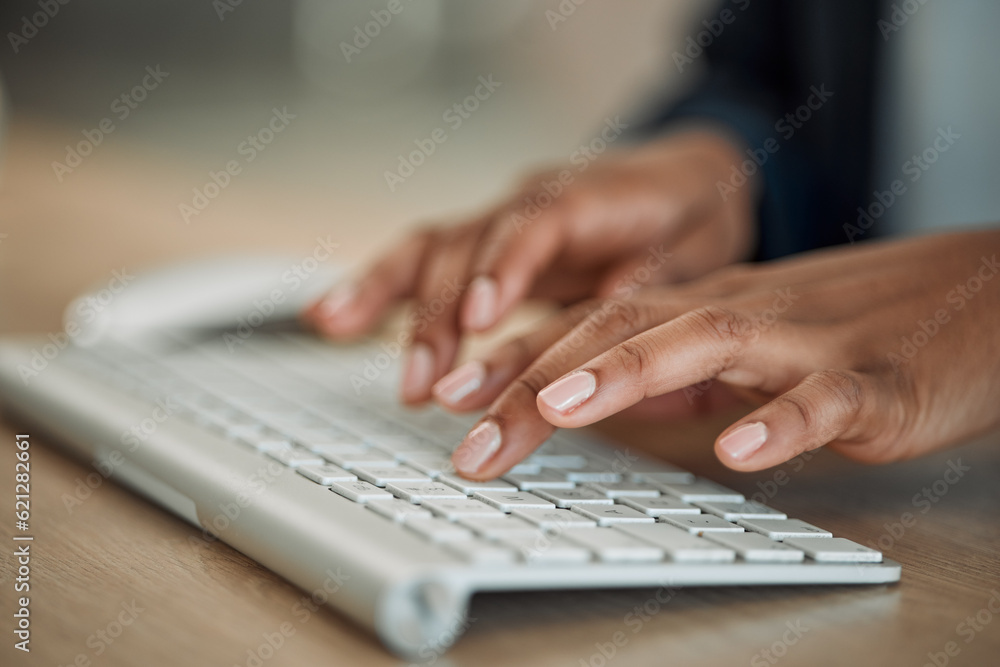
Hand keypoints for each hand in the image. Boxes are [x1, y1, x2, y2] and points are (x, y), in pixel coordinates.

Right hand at [303, 129, 757, 403]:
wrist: (684, 178)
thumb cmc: (689, 215)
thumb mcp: (697, 246)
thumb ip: (652, 273)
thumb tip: (611, 305)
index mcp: (588, 197)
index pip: (535, 223)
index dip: (503, 266)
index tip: (480, 316)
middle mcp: (532, 201)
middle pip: (467, 242)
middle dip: (437, 310)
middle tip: (422, 379)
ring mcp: (503, 219)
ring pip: (431, 244)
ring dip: (384, 292)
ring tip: (336, 329)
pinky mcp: (487, 244)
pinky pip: (424, 260)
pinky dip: (379, 288)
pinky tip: (334, 316)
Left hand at [442, 230, 999, 478]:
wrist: (978, 300)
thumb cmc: (852, 330)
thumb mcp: (744, 349)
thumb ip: (674, 369)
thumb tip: (599, 394)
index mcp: (702, 310)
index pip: (593, 326)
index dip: (517, 358)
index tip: (450, 395)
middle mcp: (738, 314)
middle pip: (624, 331)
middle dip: (537, 379)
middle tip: (467, 428)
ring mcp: (804, 343)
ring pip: (707, 341)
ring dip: (627, 373)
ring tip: (562, 409)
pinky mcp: (874, 382)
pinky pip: (824, 400)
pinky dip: (780, 421)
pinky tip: (739, 449)